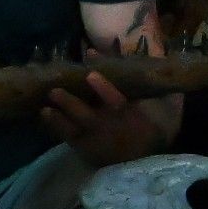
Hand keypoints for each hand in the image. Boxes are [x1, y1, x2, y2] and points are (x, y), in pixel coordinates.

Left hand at [38, 70, 180, 168]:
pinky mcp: (89, 152)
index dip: (104, 88)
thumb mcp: (163, 101)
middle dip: (70, 104)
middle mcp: (112, 130)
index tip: (90, 74)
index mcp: (131, 116)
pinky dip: (57, 128)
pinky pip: (70, 140)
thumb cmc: (157, 126)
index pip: (116, 101)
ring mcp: (99, 142)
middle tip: (54, 91)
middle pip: (88, 117)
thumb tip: (153, 46)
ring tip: (44, 108)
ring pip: (75, 130)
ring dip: (59, 118)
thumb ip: (150, 78)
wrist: (151, 162)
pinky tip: (44, 115)